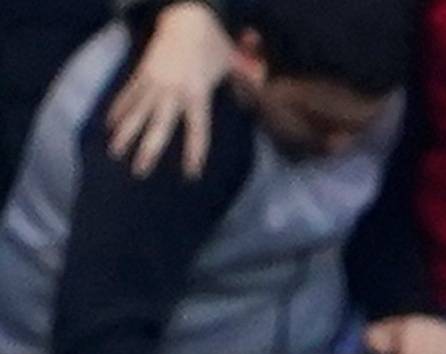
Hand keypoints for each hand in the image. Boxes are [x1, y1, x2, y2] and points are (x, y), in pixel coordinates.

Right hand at [107, 1, 233, 178]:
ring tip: (114, 153)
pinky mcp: (141, 73)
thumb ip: (247, 80)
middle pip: (159, 125)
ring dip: (125, 133)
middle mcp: (172, 91)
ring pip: (137, 112)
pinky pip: (127, 95)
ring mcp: (154, 81)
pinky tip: (108, 126)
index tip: (191, 174)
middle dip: (148, 149)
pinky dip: (118, 110)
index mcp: (197, 93)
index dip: (194, 152)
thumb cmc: (212, 42)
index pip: (197, 130)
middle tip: (140, 171)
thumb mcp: (232, 63)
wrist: (184, 16)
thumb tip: (265, 86)